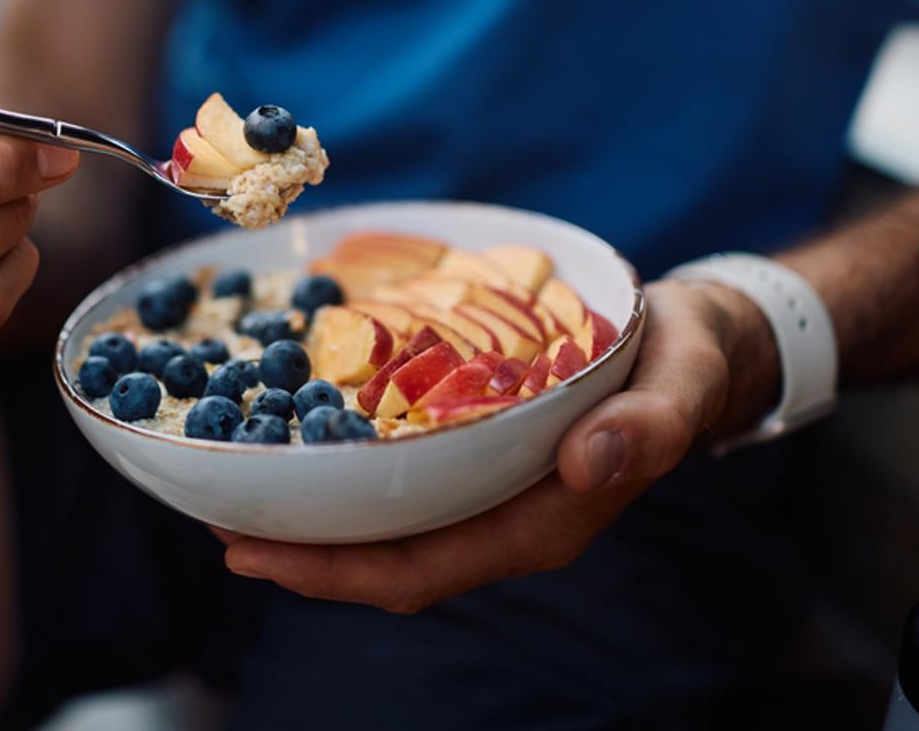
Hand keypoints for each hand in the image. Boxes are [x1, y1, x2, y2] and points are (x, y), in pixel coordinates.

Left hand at [217, 279, 780, 613]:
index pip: (422, 572)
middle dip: (301, 555)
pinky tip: (303, 438)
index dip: (336, 573)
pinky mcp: (481, 451)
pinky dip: (346, 470)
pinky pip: (401, 479)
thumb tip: (590, 460)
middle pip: (386, 561)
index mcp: (544, 524)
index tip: (259, 555)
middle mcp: (505, 519)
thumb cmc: (687, 364)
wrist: (699, 346)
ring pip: (386, 525)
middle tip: (218, 524)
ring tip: (236, 490)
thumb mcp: (681, 383)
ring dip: (314, 517)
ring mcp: (490, 489)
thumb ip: (648, 428)